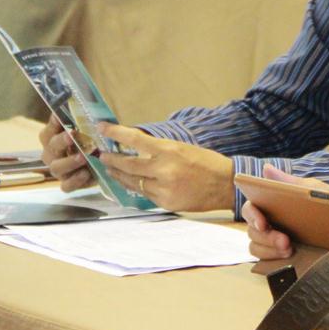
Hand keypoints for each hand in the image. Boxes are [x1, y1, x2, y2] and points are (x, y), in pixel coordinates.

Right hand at [38, 115, 93, 191]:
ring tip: (83, 157)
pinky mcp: (68, 183)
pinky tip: (86, 173)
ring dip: (70, 162)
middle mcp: (51, 155)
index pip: (48, 131)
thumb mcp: (87, 129)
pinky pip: (67, 185)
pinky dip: (75, 180)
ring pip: (57, 167)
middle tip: (72, 135)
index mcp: (52, 140)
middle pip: (51, 148)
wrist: (100, 163)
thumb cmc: (89, 142)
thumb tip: (80, 99)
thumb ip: (82, 119)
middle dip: (61, 141)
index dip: (53, 124)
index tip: (60, 117)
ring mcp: (59, 170)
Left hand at [97, 123, 234, 211]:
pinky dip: (138, 187)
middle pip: (127, 164)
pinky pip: (144, 194)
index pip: (135, 139)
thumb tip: (136, 148)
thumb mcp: (183, 149)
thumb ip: (159, 150)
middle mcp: (163, 169)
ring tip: (112, 169)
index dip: (115, 133)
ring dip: (119, 175)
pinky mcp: (165, 202)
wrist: (226, 185)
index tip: (102, 127)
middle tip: (102, 155)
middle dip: (112, 160)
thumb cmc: (207, 163)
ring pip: (132, 182)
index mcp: (169, 150)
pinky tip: (133, 183)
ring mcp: (163, 188)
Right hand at [243, 165, 322, 259]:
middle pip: (252, 232)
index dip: (252, 216)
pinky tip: (289, 257)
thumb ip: (288, 182)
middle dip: (267, 237)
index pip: (250, 209)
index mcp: (270, 205)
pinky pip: (266, 262)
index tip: (263, 224)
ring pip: (256, 248)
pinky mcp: (279, 255)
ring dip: (270, 250)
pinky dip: (274, 260)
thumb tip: (266, 169)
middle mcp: (267, 223)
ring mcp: (271, 240)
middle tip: (285, 241)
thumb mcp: (311, 189)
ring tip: (289, 250)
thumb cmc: (324, 202)